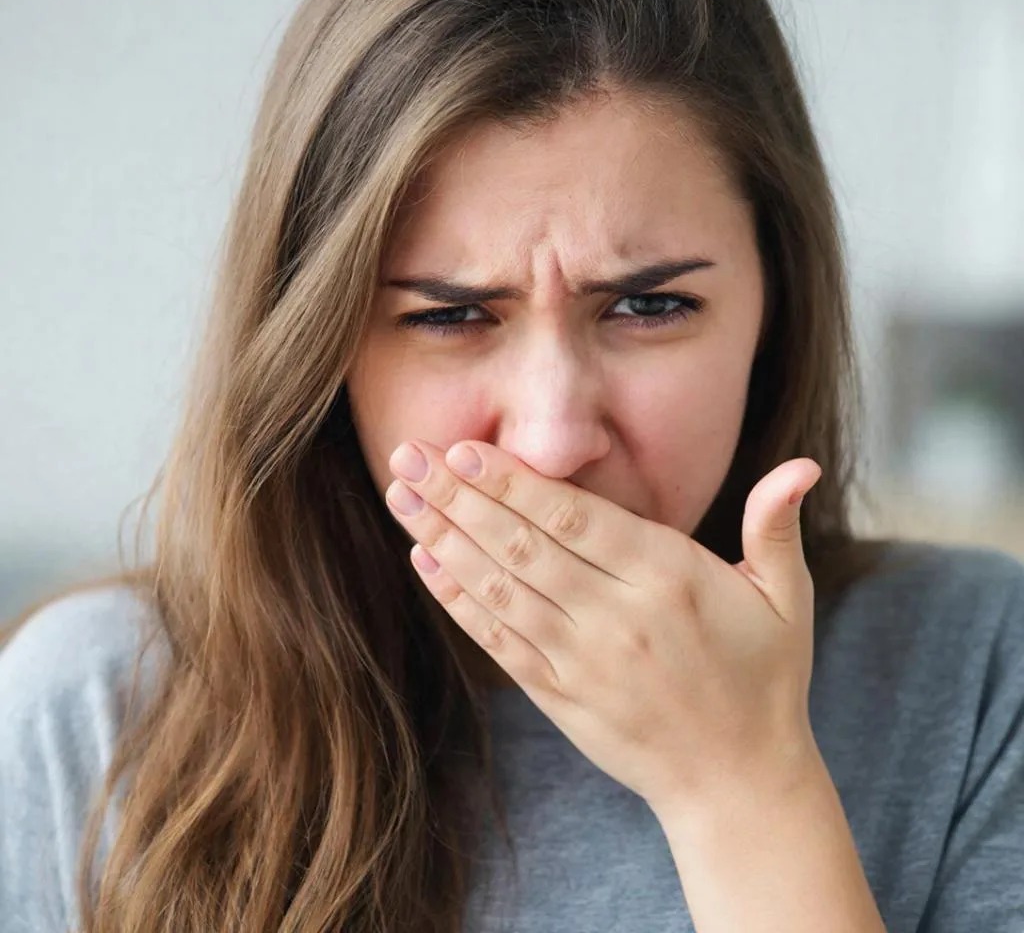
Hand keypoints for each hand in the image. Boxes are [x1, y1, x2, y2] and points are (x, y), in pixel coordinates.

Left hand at [384, 438, 822, 815]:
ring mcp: (582, 660)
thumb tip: (801, 465)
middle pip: (522, 545)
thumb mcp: (786, 599)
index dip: (514, 483)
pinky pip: (499, 640)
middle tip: (407, 455)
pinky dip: (458, 601)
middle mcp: (616, 617)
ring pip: (500, 588)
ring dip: (444, 538)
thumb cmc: (764, 678)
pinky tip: (424, 563)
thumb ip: (777, 527)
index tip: (463, 449)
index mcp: (667, 579)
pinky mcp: (559, 695)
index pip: (575, 518)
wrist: (738, 782)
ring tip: (401, 497)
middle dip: (458, 496)